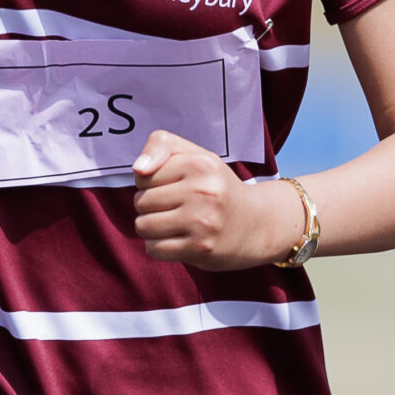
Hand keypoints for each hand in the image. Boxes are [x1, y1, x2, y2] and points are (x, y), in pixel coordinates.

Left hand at [131, 132, 299, 271]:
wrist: (256, 224)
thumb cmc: (216, 187)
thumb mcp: (196, 156)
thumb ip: (162, 145)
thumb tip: (138, 169)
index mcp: (200, 164)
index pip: (142, 176)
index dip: (150, 183)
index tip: (173, 186)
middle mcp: (203, 191)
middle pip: (140, 202)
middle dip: (151, 206)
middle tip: (177, 207)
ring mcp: (202, 222)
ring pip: (143, 226)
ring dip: (153, 228)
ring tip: (176, 224)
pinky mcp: (200, 248)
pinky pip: (154, 249)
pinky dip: (161, 247)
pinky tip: (180, 240)